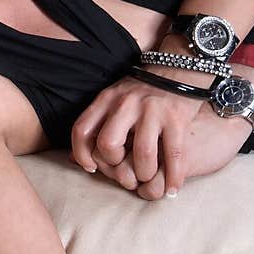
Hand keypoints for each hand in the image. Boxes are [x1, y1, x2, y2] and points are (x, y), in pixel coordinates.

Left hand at [71, 75, 204, 196]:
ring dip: (145, 174)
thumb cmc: (143, 90)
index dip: (82, 155)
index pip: (82, 130)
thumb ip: (97, 122)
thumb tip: (73, 158)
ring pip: (142, 154)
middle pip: (108, 143)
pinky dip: (173, 177)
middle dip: (115, 165)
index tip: (92, 168)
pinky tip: (173, 187)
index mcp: (107, 98)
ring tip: (148, 179)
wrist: (180, 66)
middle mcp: (126, 102)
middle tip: (124, 171)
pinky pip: (173, 155)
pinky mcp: (177, 118)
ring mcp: (153, 109)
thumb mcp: (114, 97)